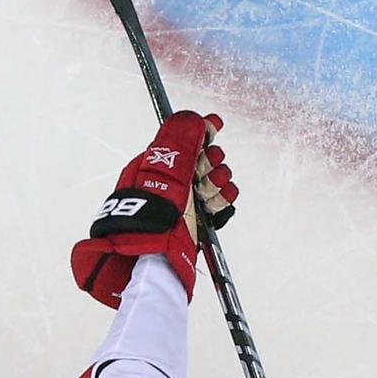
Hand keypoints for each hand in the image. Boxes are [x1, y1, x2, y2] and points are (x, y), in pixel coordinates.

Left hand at [69, 111, 234, 303]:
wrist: (153, 260)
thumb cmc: (154, 216)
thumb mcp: (167, 172)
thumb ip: (181, 142)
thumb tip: (194, 118)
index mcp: (153, 167)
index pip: (181, 141)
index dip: (200, 131)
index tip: (215, 124)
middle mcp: (167, 184)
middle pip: (200, 160)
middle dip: (212, 160)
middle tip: (212, 169)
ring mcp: (181, 204)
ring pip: (211, 181)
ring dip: (219, 181)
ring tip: (216, 190)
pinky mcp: (194, 222)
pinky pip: (216, 203)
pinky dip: (223, 199)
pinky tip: (222, 200)